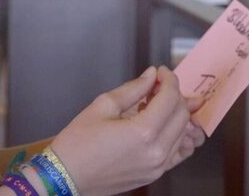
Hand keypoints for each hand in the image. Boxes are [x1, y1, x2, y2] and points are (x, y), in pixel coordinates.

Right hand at [50, 66, 204, 195]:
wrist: (65, 177)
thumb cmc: (78, 143)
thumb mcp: (103, 106)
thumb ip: (133, 88)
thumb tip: (151, 75)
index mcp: (143, 132)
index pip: (171, 97)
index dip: (169, 79)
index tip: (160, 72)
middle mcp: (156, 151)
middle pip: (182, 114)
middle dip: (173, 94)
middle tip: (157, 86)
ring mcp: (157, 167)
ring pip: (182, 132)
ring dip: (174, 113)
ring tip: (154, 105)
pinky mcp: (154, 175)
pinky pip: (178, 152)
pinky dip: (176, 134)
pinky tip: (162, 125)